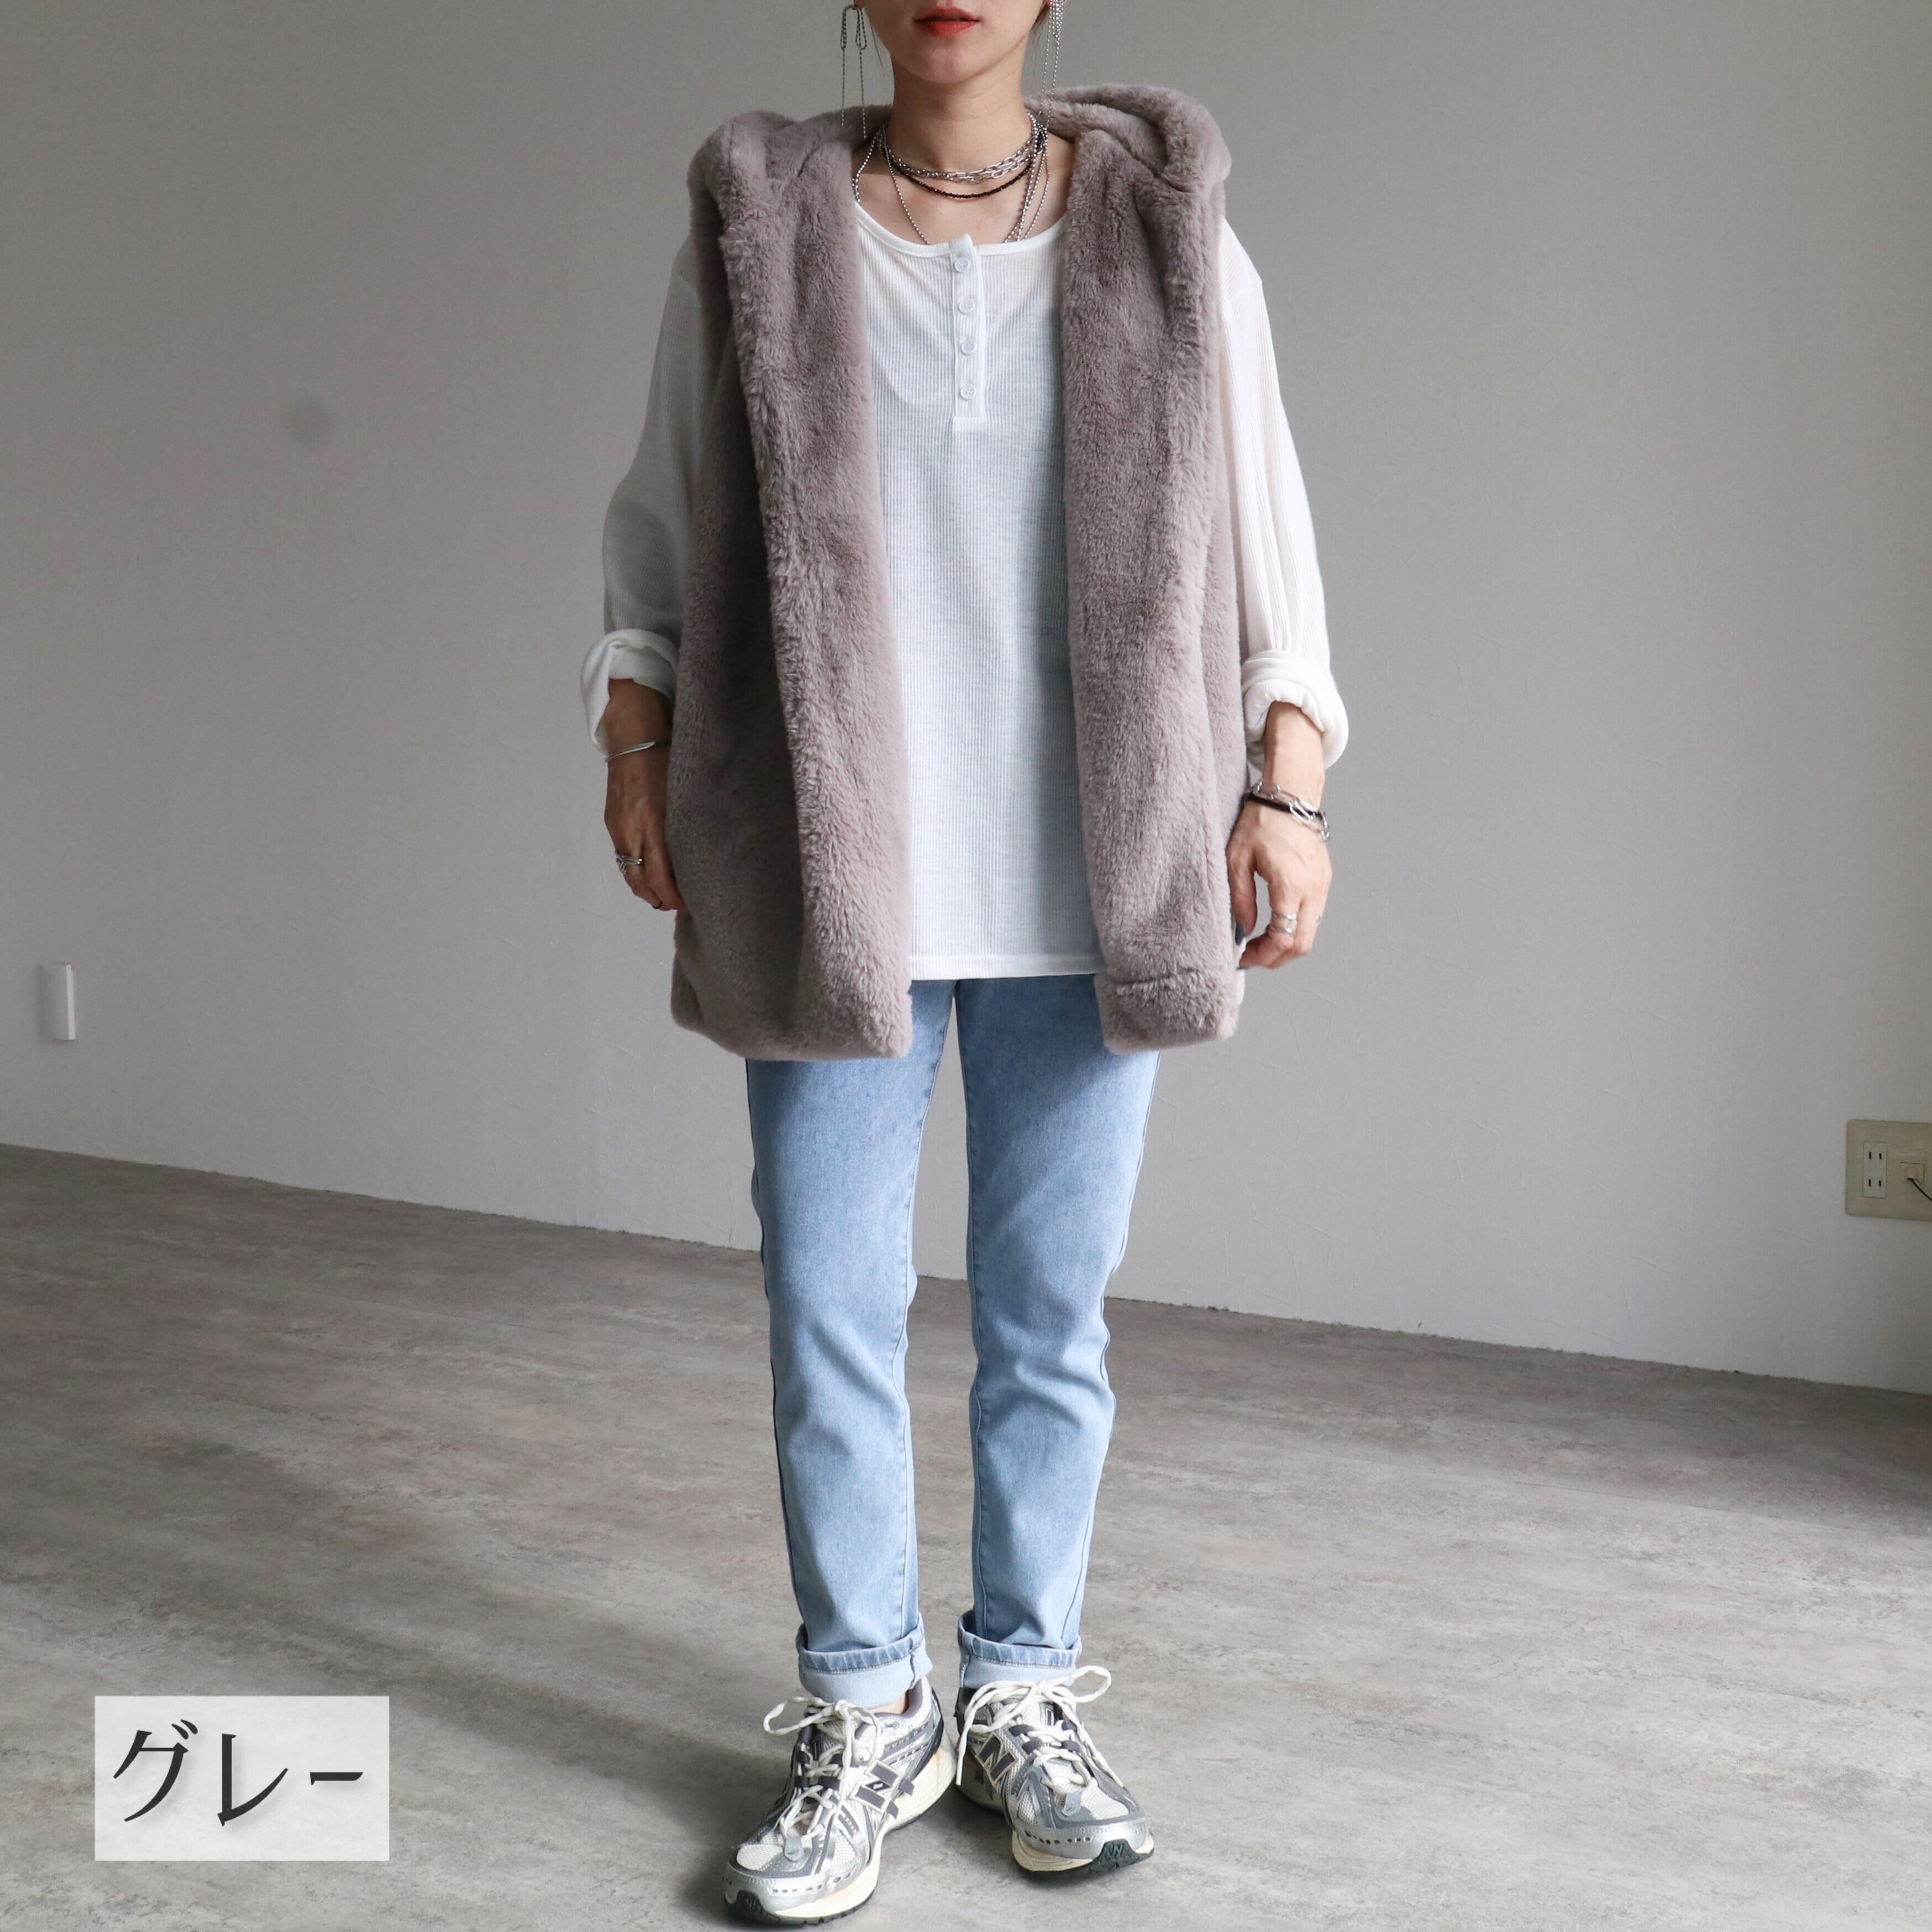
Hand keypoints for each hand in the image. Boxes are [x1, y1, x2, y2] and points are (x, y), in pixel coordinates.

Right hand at [600, 680, 685, 911]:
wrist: (634, 737)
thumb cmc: (667, 761)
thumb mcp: (685, 795)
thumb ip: (689, 827)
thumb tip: (700, 857)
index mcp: (655, 824)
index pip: (660, 877)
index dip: (674, 897)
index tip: (690, 903)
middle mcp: (632, 831)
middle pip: (640, 883)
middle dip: (659, 899)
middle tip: (678, 904)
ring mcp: (619, 828)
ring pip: (629, 872)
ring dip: (646, 888)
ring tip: (665, 893)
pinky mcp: (612, 823)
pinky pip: (623, 856)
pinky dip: (636, 870)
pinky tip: (650, 870)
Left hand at [1228, 699, 1330, 967]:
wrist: (1290, 794)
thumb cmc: (1261, 821)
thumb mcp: (1237, 860)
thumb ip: (1240, 899)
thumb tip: (1243, 930)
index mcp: (1291, 884)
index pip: (1284, 939)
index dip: (1263, 956)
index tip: (1243, 957)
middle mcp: (1313, 888)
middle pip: (1302, 945)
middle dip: (1276, 958)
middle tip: (1251, 957)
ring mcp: (1323, 885)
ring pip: (1310, 933)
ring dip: (1286, 945)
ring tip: (1259, 942)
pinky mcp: (1324, 880)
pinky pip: (1313, 917)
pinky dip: (1295, 929)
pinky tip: (1274, 924)